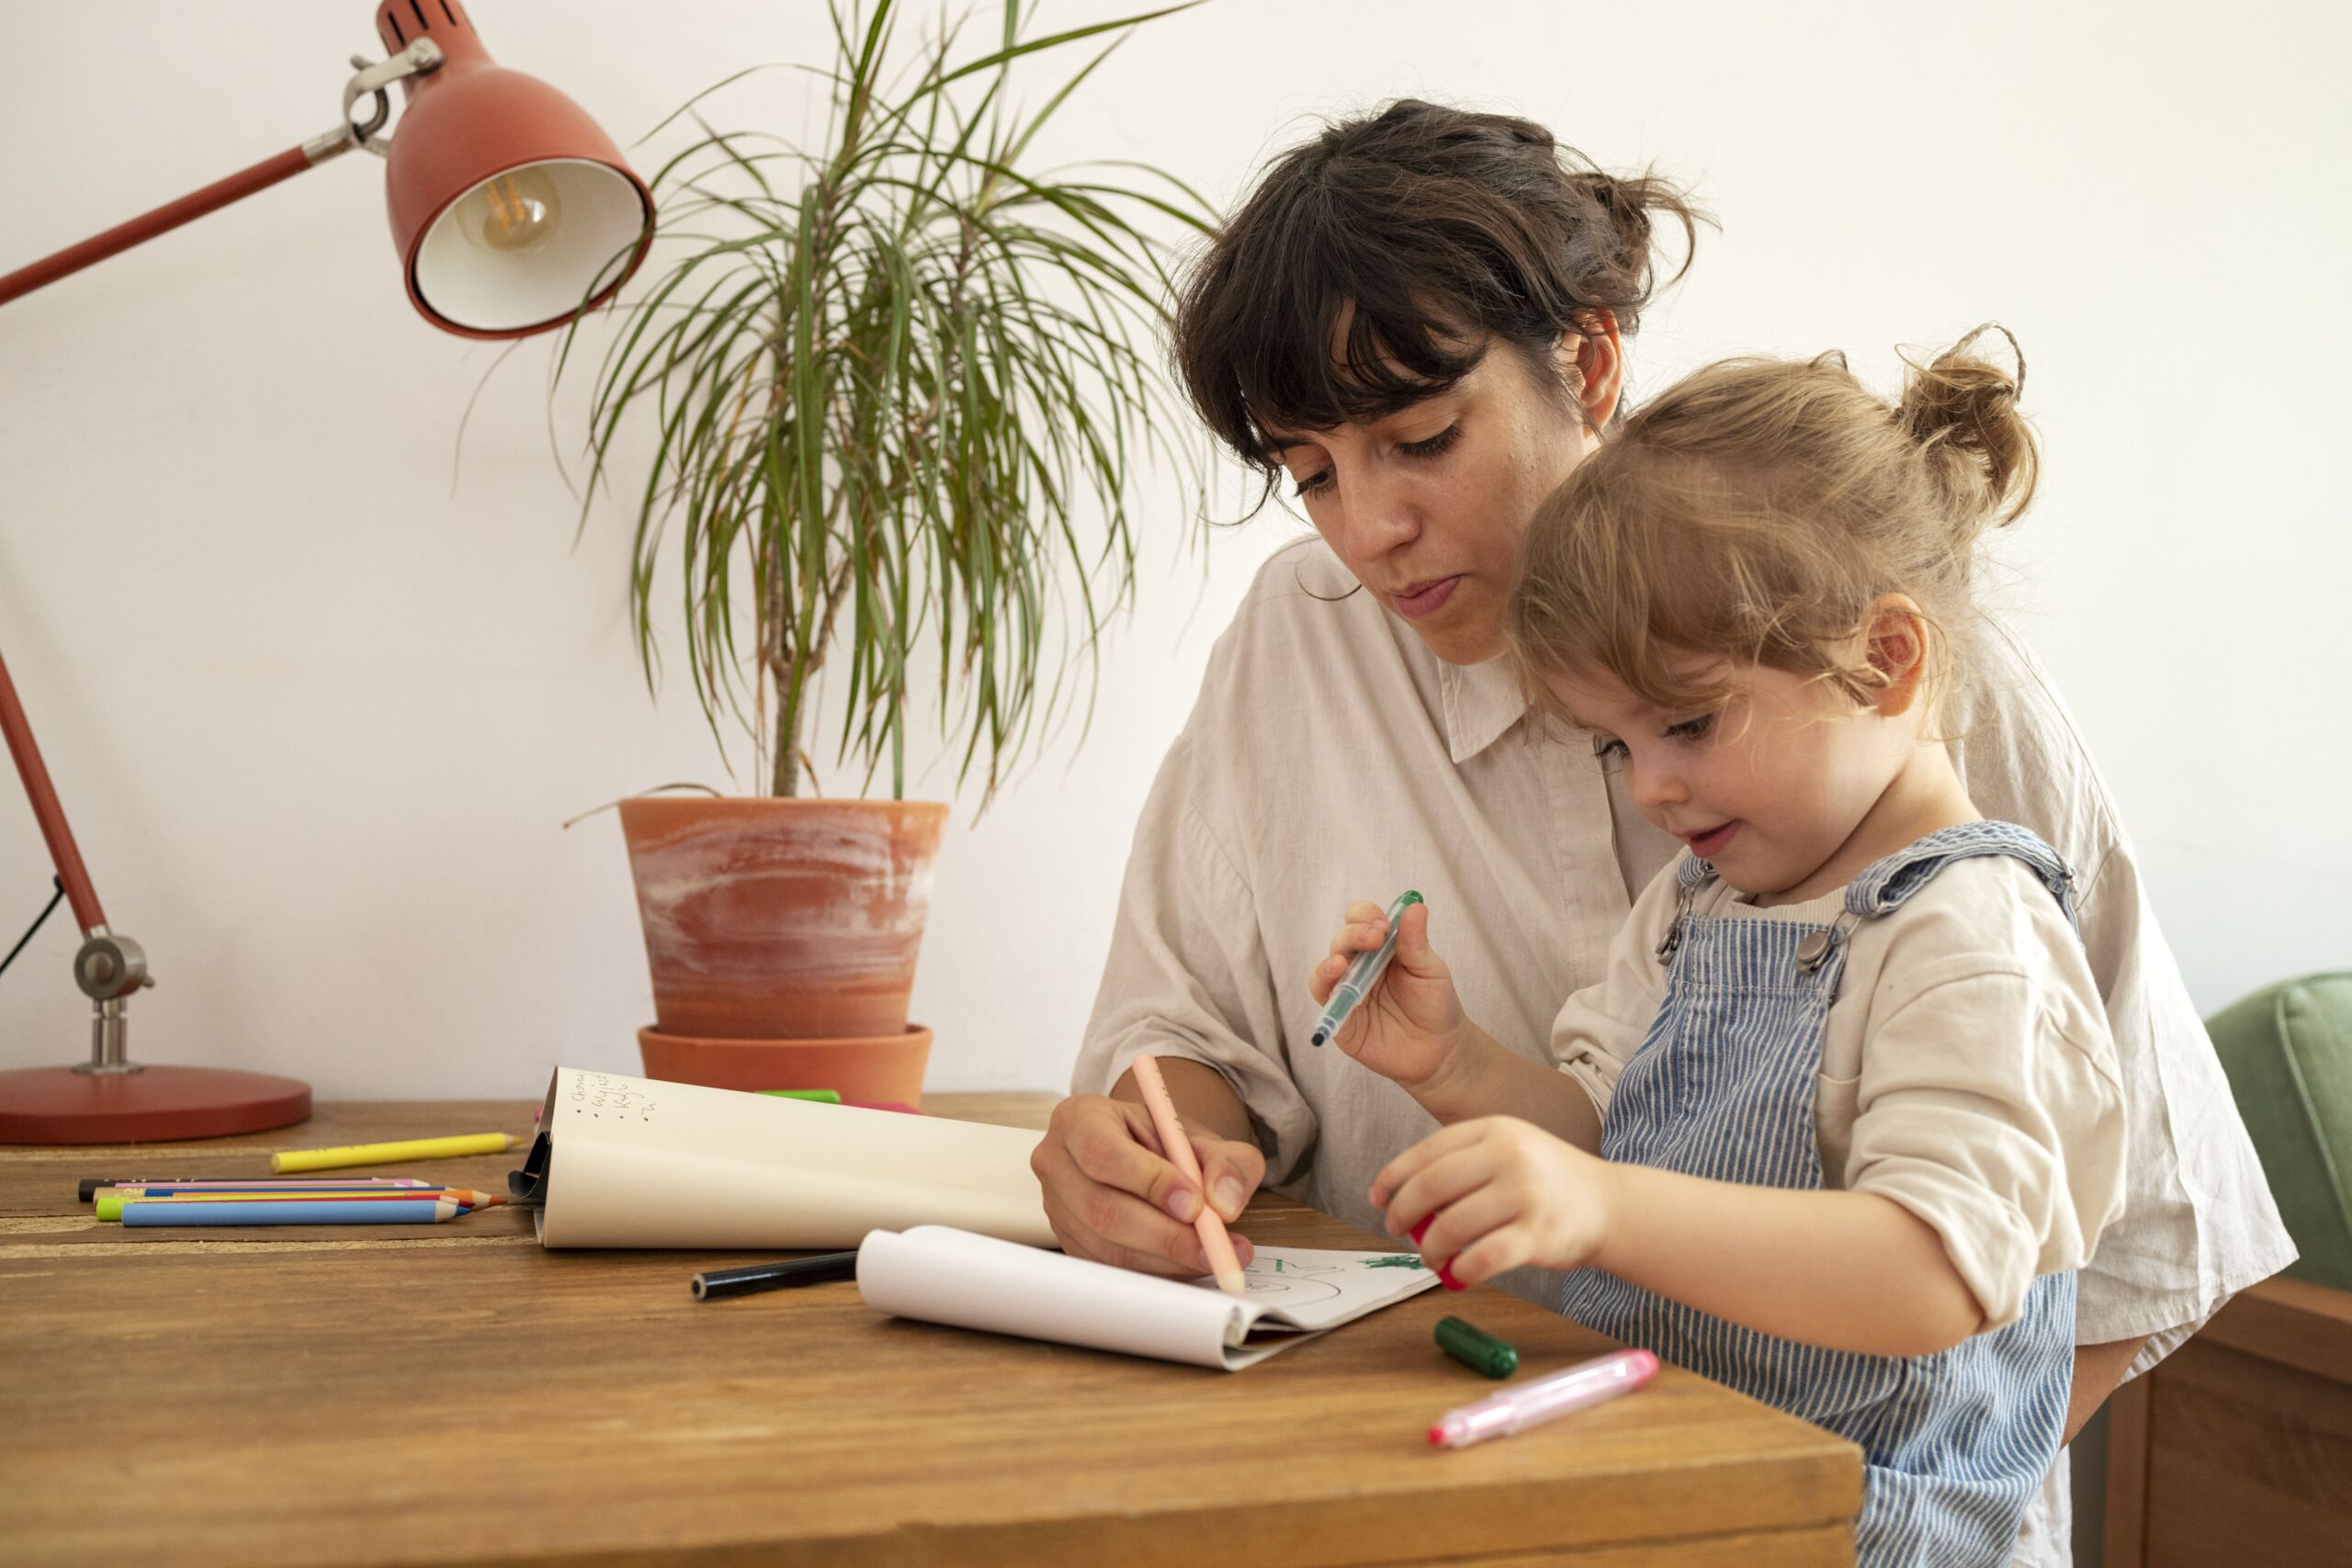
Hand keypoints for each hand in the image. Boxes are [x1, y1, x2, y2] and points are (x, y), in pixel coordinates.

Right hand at [1030, 1093, 1262, 1277]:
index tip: (1195, 1204)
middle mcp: (1057, 1163)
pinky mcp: (1069, 1244)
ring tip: (1216, 1256)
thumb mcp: (1204, 1138)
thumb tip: (1225, 1203)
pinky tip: (1189, 1263)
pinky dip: (1157, 1272)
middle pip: (1102, 1209)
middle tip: (1214, 1245)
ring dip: (1166, 1260)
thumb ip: (1227, 1162)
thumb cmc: (1166, 1143)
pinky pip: (1111, 1269)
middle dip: (1165, 1235)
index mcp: (1079, 1118)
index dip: (1149, 1182)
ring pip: (1107, 1247)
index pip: (1104, 1153)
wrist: (1149, 1158)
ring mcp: (1058, 1209)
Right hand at [1308, 900, 1469, 1093]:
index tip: (1385, 925)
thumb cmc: (1436, 1005)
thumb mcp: (1431, 970)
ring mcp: (1348, 992)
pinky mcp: (1342, 1019)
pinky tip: (1333, 976)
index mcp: (1381, 948)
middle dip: (1354, 934)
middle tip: (1374, 939)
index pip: (1362, 920)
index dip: (1367, 916)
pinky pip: (1324, 999)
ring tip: (1342, 962)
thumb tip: (1415, 906)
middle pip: (1342, 940)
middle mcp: (1360, 966)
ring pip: (1327, 967)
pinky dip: (1323, 984)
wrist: (1440, 1051)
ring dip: (1332, 959)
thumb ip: (1416, 941)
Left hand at [1368, 1116, 1616, 1287]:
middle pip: (1432, 1187)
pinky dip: (1462, 1271)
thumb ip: (1464, 1164)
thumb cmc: (1548, 1182)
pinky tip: (1459, 1274)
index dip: (1393, 1177)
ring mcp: (1525, 1195)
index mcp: (1496, 1130)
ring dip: (1430, 1249)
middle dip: (1403, 1213)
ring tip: (1430, 1257)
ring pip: (1452, 1226)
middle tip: (1396, 1230)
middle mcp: (1509, 1156)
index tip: (1376, 1198)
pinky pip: (1483, 1258)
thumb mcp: (1510, 1151)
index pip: (1428, 1151)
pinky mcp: (1538, 1235)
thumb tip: (1405, 1198)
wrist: (1610, 1205)